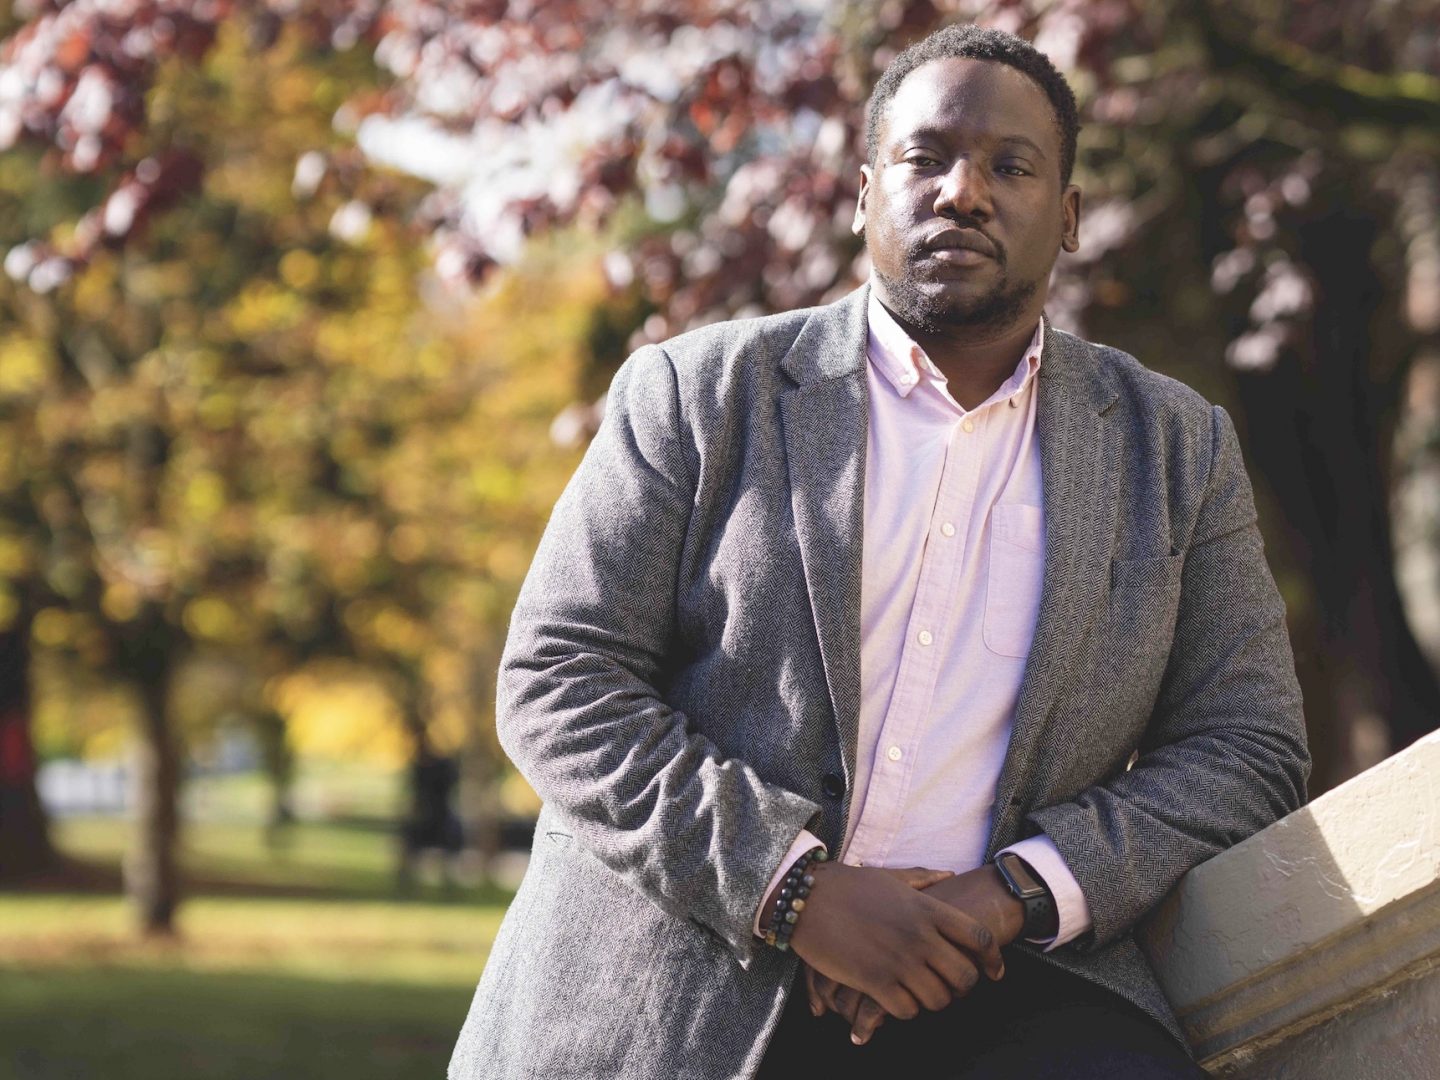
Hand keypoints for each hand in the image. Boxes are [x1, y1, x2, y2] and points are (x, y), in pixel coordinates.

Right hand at [779, 862, 1004, 1026]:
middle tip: (950, 988)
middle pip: (964, 976)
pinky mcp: (875, 981)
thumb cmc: (847, 885)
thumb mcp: (889, 877)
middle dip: (963, 988)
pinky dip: (905, 1010)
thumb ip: (923, 879)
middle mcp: (919, 936)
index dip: (993, 960)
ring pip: (938, 999)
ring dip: (933, 1001)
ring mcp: (898, 960)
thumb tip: (950, 875)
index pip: (977, 937)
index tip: (994, 973)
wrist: (806, 898)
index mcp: (926, 909)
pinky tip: (896, 1000)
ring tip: (921, 994)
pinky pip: (907, 1010)